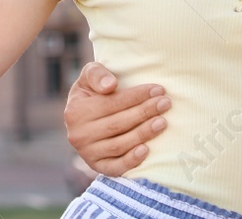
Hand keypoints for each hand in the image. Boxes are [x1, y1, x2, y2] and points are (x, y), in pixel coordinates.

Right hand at [64, 61, 169, 176]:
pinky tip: (147, 150)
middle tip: (165, 103)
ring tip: (163, 122)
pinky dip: (131, 160)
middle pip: (118, 124)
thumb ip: (96, 74)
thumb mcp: (88, 77)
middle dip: (145, 112)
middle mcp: (78, 134)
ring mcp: (86, 153)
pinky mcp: (96, 166)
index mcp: (75, 111)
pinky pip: (115, 167)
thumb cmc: (92, 93)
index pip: (111, 103)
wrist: (83, 120)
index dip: (136, 96)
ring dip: (143, 133)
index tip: (158, 90)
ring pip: (119, 145)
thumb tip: (111, 84)